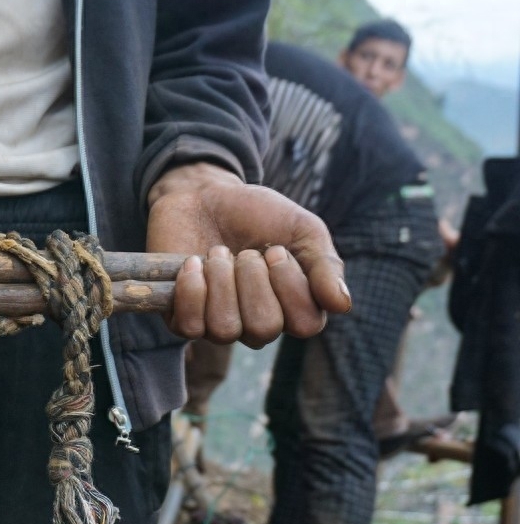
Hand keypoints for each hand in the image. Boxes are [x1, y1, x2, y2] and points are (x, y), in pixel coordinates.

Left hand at [145, 162, 350, 346]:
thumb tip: (342, 304)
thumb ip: (325, 265)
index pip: (306, 324)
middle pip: (264, 328)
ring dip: (221, 280)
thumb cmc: (257, 214)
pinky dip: (192, 290)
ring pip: (225, 329)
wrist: (204, 194)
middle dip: (253, 279)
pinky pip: (189, 327)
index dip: (291, 286)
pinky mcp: (182, 317)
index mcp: (294, 307)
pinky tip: (193, 263)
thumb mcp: (302, 229)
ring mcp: (218, 323)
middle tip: (246, 251)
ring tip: (218, 253)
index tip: (277, 250)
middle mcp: (257, 323)